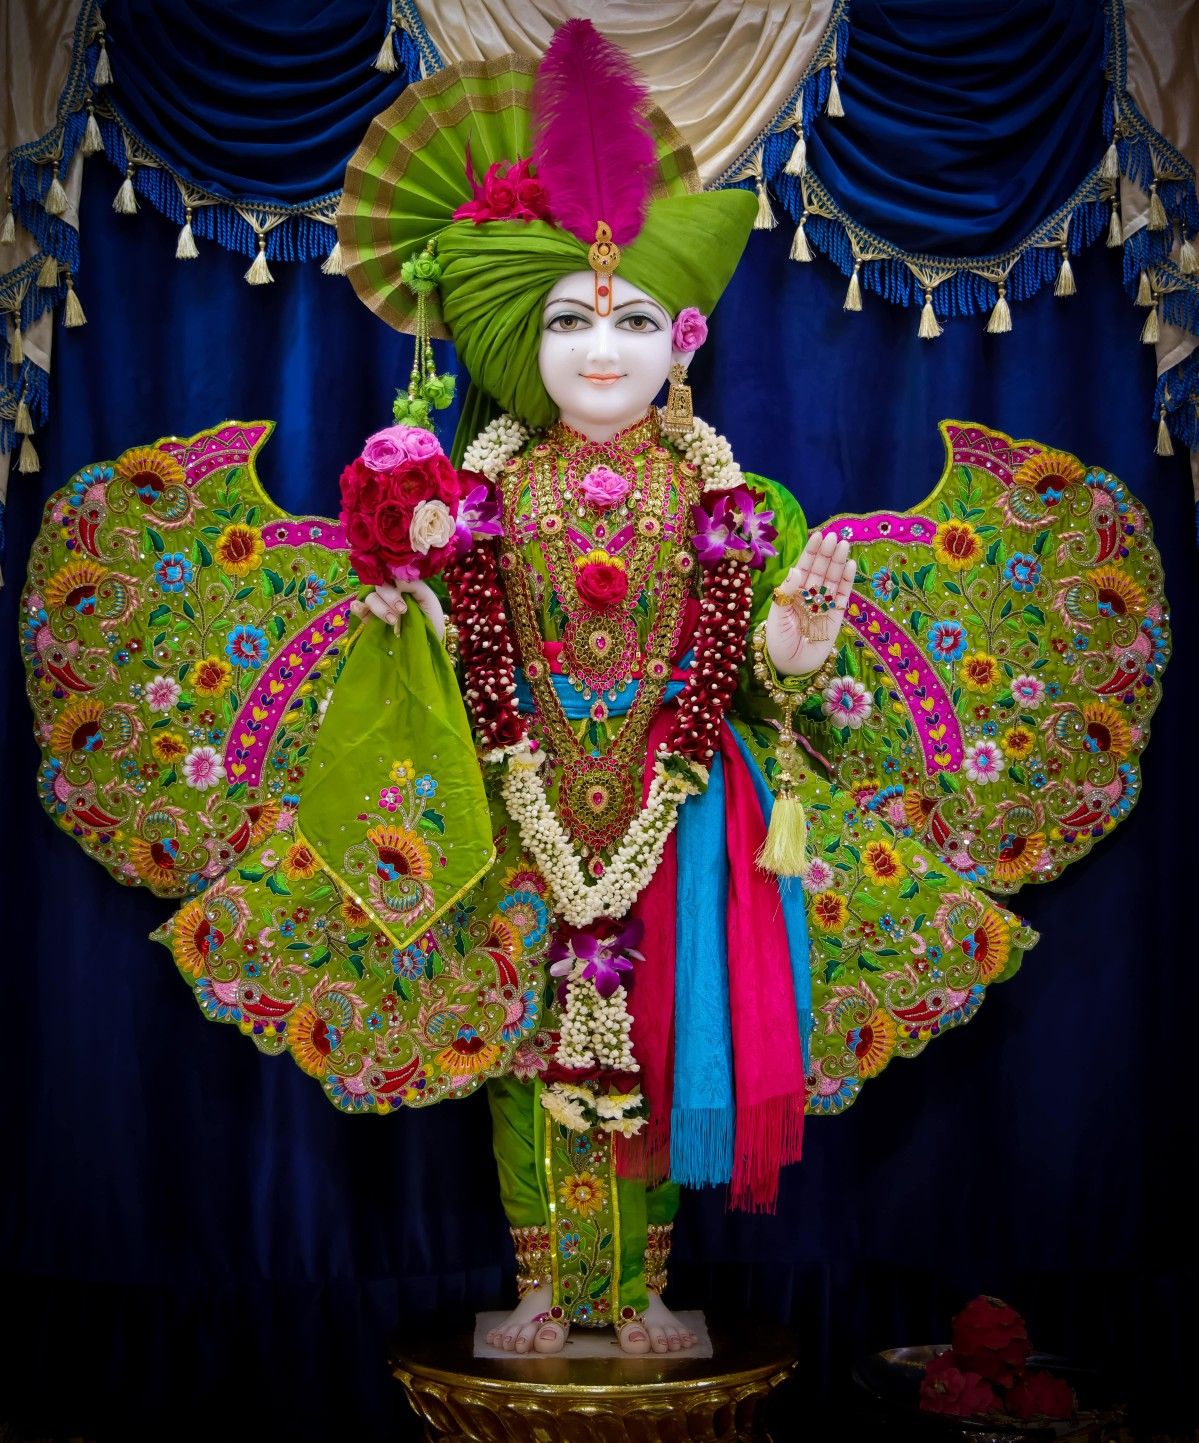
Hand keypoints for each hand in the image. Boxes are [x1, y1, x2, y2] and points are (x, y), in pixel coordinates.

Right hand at [349, 577, 445, 640]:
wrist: (429, 641)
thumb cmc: (430, 617)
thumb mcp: (428, 598)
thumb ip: (415, 585)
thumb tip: (396, 578)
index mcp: (400, 584)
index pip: (388, 572)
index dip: (391, 576)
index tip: (401, 587)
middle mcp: (387, 593)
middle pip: (379, 585)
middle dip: (390, 597)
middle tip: (403, 610)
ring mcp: (378, 606)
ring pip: (370, 598)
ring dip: (380, 608)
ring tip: (394, 621)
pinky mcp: (369, 619)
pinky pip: (357, 608)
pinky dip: (357, 607)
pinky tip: (361, 609)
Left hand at [765, 530, 856, 675]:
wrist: (791, 666)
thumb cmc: (778, 642)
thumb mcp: (777, 616)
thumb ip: (786, 593)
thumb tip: (796, 569)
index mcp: (793, 592)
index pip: (804, 567)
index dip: (811, 552)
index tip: (818, 535)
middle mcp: (810, 595)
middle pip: (821, 570)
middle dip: (827, 553)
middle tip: (834, 537)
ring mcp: (824, 604)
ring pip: (833, 579)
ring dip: (839, 562)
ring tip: (844, 545)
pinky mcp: (837, 616)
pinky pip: (843, 595)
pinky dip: (848, 581)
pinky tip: (850, 565)